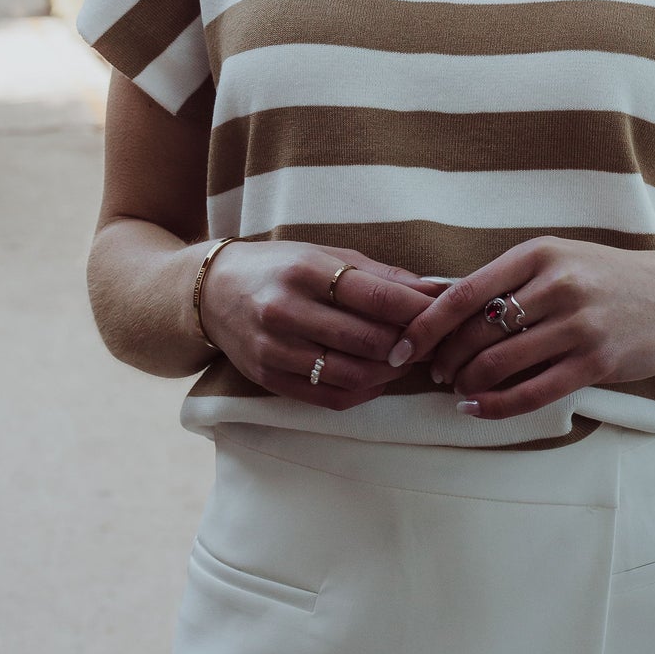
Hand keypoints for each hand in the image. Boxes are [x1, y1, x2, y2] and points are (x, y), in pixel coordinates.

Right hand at [202, 241, 445, 411]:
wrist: (213, 293)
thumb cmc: (280, 268)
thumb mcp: (325, 255)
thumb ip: (379, 275)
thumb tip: (434, 288)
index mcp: (306, 270)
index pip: (376, 296)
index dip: (416, 310)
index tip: (441, 314)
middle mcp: (287, 310)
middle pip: (368, 339)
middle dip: (409, 344)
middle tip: (431, 342)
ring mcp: (275, 349)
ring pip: (353, 374)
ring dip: (391, 372)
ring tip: (407, 361)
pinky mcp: (270, 379)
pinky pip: (330, 398)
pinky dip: (364, 393)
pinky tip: (378, 379)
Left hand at [387, 237, 654, 421]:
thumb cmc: (604, 277)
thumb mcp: (557, 259)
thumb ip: (506, 278)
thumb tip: (436, 299)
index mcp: (539, 254)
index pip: (465, 292)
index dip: (426, 325)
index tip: (400, 346)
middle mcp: (557, 285)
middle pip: (477, 332)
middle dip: (445, 358)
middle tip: (433, 373)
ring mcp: (579, 325)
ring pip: (500, 363)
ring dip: (467, 383)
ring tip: (455, 389)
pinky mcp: (596, 361)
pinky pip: (533, 391)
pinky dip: (496, 405)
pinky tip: (476, 408)